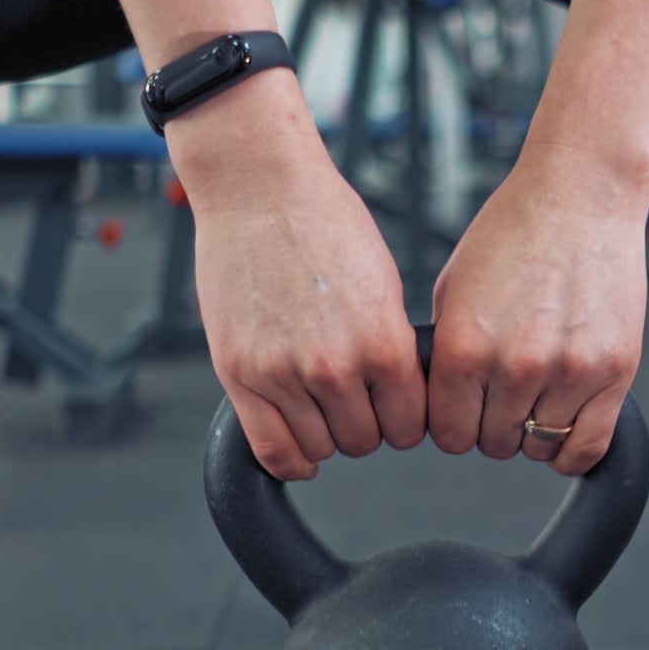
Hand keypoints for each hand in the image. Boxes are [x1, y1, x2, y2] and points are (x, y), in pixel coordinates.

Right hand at [189, 146, 426, 480]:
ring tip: (325, 404)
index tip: (397, 410)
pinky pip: (272, 450)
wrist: (260, 189)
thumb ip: (391, 349)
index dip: (407, 420)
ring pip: (321, 448)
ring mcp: (283, 374)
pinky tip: (302, 446)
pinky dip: (292, 459)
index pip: (410, 424)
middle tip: (359, 401)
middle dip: (368, 425)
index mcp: (384, 345)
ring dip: (328, 435)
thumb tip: (404, 399)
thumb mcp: (386, 288)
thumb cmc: (327, 226)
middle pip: (366, 441)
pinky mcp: (239, 374)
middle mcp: (335, 368)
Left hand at [428, 147, 648, 475]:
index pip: (448, 432)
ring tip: (534, 403)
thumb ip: (447, 353)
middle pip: (493, 443)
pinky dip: (571, 453)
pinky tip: (563, 434)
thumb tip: (440, 406)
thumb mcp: (455, 288)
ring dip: (532, 435)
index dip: (453, 427)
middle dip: (491, 428)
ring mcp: (569, 372)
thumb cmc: (517, 232)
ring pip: (539, 447)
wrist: (582, 196)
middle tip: (501, 402)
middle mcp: (515, 365)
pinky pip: (588, 446)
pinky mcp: (614, 372)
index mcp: (466, 346)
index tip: (464, 416)